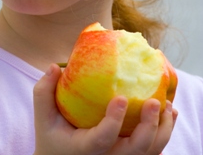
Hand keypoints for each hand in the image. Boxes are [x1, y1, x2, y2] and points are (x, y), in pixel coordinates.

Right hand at [33, 64, 177, 154]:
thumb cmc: (52, 137)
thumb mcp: (43, 117)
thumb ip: (44, 92)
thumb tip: (55, 66)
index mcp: (84, 149)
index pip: (102, 139)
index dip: (113, 121)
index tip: (122, 98)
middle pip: (134, 150)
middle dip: (148, 126)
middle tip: (153, 101)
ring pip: (149, 153)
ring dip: (162, 130)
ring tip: (167, 105)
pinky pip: (152, 151)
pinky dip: (163, 134)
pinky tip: (169, 114)